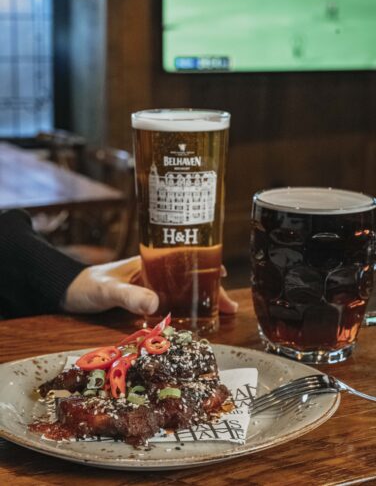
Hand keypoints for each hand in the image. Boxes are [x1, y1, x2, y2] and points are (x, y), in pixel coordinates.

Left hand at [64, 256, 237, 314]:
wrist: (69, 293)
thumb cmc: (88, 285)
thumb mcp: (108, 290)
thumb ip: (129, 296)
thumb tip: (156, 304)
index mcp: (150, 261)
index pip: (185, 257)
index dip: (207, 263)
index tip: (224, 273)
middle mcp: (155, 272)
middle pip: (190, 277)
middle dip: (212, 289)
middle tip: (231, 307)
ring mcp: (152, 286)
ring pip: (185, 291)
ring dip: (203, 301)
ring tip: (223, 314)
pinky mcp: (146, 300)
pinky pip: (173, 303)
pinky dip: (188, 310)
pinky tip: (196, 321)